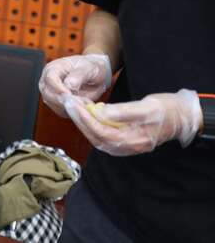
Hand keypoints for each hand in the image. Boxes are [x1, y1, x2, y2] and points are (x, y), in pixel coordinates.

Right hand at [39, 54, 111, 117]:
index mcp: (53, 68)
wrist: (94, 76)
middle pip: (47, 93)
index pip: (50, 78)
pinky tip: (84, 105)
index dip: (58, 88)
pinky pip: (61, 111)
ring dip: (69, 106)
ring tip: (85, 102)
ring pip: (53, 104)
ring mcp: (51, 93)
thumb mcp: (88, 68)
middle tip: (79, 102)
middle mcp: (48, 81)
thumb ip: (78, 75)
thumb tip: (68, 85)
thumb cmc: (90, 68)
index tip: (70, 95)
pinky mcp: (57, 104)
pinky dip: (72, 111)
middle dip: (62, 100)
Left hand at [63, 89, 202, 155]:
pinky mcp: (125, 141)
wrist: (182, 117)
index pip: (101, 131)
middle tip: (68, 104)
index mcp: (133, 140)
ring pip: (98, 138)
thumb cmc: (167, 110)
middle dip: (80, 121)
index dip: (85, 118)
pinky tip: (87, 114)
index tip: (73, 105)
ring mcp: (126, 146)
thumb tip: (102, 112)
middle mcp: (128, 147)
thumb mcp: (147, 107)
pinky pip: (104, 136)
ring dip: (84, 123)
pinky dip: (93, 126)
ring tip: (74, 108)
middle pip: (96, 137)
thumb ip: (124, 111)